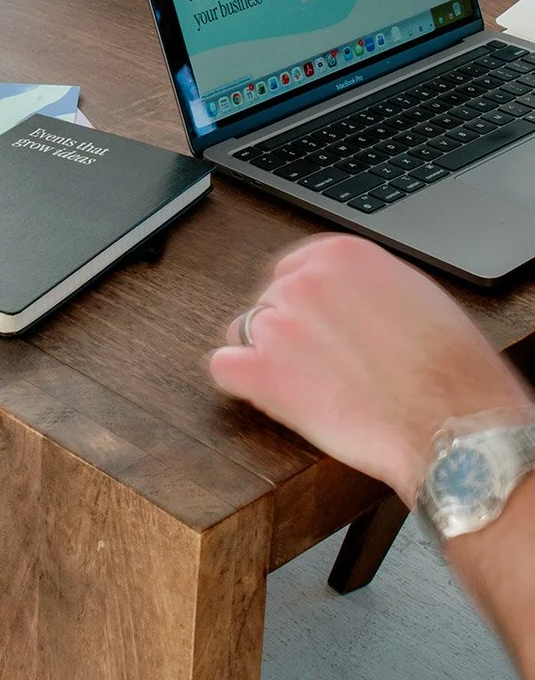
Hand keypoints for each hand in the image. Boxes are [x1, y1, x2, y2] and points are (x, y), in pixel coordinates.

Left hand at [210, 235, 532, 502]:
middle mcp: (302, 280)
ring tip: (313, 387)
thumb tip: (346, 297)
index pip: (291, 270)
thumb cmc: (452, 369)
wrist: (456, 425)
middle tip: (325, 367)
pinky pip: (224, 367)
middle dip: (290, 334)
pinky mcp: (262, 372)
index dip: (305, 307)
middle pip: (269, 302)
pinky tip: (272, 396)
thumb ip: (366, 286)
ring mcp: (277, 324)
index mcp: (339, 254)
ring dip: (268, 358)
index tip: (319, 330)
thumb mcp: (414, 295)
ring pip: (244, 332)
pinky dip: (241, 382)